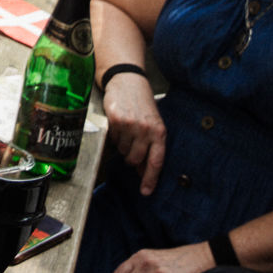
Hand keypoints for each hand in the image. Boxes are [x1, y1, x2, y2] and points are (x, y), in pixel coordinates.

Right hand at [102, 71, 166, 195]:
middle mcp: (146, 130)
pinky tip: (118, 124)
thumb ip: (151, 146)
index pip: (156, 161)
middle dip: (131, 158)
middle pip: (135, 159)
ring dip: (122, 145)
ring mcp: (130, 125)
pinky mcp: (116, 121)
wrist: (128, 80)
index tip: (146, 192)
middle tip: (131, 146)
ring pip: (122, 150)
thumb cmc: (142, 103)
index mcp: (159, 132)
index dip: (150, 179)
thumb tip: (144, 170)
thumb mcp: (153, 123)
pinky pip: (113, 139)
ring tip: (126, 130)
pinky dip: (114, 135)